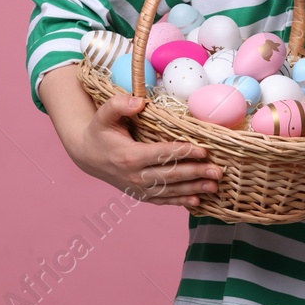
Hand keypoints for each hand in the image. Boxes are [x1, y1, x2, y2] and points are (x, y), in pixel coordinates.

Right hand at [67, 95, 221, 208]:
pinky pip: (163, 200)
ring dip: (193, 189)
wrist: (87, 156)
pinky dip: (180, 202)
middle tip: (217, 171)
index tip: (202, 150)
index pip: (161, 155)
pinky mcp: (140, 195)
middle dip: (195, 173)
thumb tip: (140, 102)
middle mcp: (134, 176)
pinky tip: (198, 201)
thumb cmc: (99, 131)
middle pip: (170, 175)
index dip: (182, 152)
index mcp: (128, 156)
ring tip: (213, 186)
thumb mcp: (104, 114)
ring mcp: (138, 188)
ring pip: (170, 191)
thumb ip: (119, 104)